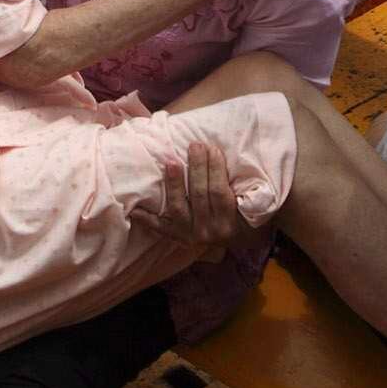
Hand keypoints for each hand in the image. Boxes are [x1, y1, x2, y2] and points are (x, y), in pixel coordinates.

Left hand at [125, 130, 248, 254]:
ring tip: (171, 162)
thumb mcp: (251, 204)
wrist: (236, 242)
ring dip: (174, 184)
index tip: (213, 148)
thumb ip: (244, 184)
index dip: (215, 169)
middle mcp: (210, 231)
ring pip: (178, 208)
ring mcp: (191, 235)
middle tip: (194, 145)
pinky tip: (135, 207)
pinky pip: (160, 227)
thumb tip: (229, 151)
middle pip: (199, 195)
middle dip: (196, 167)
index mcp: (230, 222)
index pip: (220, 192)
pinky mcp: (177, 237)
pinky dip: (147, 217)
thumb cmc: (243, 215)